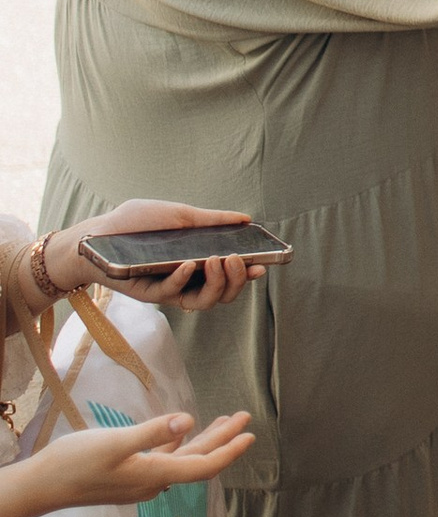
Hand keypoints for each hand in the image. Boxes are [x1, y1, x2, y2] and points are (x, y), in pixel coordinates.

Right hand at [9, 408, 256, 516]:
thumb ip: (153, 432)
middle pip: (198, 461)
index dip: (229, 450)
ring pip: (182, 459)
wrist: (40, 488)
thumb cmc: (74, 464)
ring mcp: (139, 481)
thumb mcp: (114, 443)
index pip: (204, 466)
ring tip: (224, 422)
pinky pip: (163, 459)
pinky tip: (181, 432)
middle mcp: (152, 482)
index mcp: (154, 475)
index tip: (250, 435)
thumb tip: (189, 421)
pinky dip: (177, 444)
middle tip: (244, 419)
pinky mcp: (126, 476)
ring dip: (204, 440)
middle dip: (223, 440)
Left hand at [58, 202, 273, 307]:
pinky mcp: (151, 294)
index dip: (247, 275)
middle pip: (223, 294)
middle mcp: (188, 279)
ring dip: (217, 283)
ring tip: (217, 260)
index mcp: (198, 262)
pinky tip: (187, 264)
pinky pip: (173, 294)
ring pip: (204, 302)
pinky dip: (184, 279)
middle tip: (236, 258)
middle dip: (236, 279)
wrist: (97, 235)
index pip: (229, 276)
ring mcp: (170, 289)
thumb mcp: (178, 215)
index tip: (261, 265)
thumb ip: (211, 220)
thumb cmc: (135, 223)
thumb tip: (246, 218)